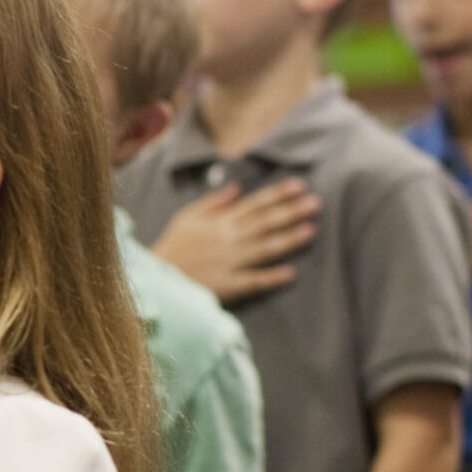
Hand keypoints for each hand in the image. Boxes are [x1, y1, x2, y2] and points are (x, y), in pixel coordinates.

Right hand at [150, 179, 318, 302]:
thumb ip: (213, 203)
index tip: (300, 186)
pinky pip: (251, 281)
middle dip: (291, 211)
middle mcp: (227, 239)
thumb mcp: (187, 218)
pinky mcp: (226, 285)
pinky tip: (290, 273)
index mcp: (219, 222)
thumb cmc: (172, 248)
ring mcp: (228, 262)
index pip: (254, 204)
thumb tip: (236, 188)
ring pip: (263, 248)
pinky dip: (270, 278)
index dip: (278, 194)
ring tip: (311, 231)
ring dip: (287, 239)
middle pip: (264, 223)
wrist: (155, 280)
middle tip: (316, 203)